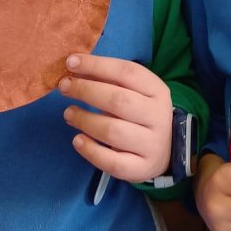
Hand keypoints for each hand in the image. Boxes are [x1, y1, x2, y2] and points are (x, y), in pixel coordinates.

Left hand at [60, 53, 172, 181]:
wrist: (166, 150)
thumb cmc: (141, 114)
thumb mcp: (134, 92)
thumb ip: (109, 80)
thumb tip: (74, 67)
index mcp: (157, 91)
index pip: (127, 72)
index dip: (96, 65)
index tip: (71, 62)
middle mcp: (158, 116)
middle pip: (118, 100)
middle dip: (86, 90)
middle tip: (64, 87)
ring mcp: (151, 144)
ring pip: (112, 131)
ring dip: (84, 120)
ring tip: (68, 113)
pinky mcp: (141, 168)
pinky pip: (112, 162)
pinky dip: (90, 150)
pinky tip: (78, 140)